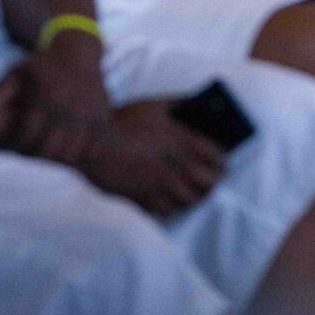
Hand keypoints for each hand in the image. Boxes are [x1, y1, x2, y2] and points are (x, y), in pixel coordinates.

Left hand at [4, 33, 110, 165]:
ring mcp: (86, 114)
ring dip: (56, 157)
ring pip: (70, 152)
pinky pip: (90, 148)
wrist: (78, 51)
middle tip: (28, 151)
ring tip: (45, 150)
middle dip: (34, 155)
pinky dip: (78, 152)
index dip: (15, 146)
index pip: (26, 136)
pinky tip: (66, 146)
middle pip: (48, 150)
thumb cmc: (41, 64)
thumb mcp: (17, 72)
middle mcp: (67, 108)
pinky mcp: (101, 118)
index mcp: (44, 98)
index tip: (10, 146)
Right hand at [79, 99, 225, 215]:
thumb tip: (198, 104)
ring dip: (196, 197)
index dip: (221, 161)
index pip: (215, 157)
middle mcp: (175, 167)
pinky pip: (168, 211)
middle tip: (212, 180)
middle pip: (208, 182)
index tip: (221, 162)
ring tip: (195, 193)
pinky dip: (174, 208)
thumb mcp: (155, 104)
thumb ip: (179, 103)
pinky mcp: (143, 200)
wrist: (92, 143)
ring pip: (190, 200)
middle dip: (212, 182)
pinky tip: (172, 202)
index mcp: (181, 141)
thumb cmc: (123, 120)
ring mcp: (160, 186)